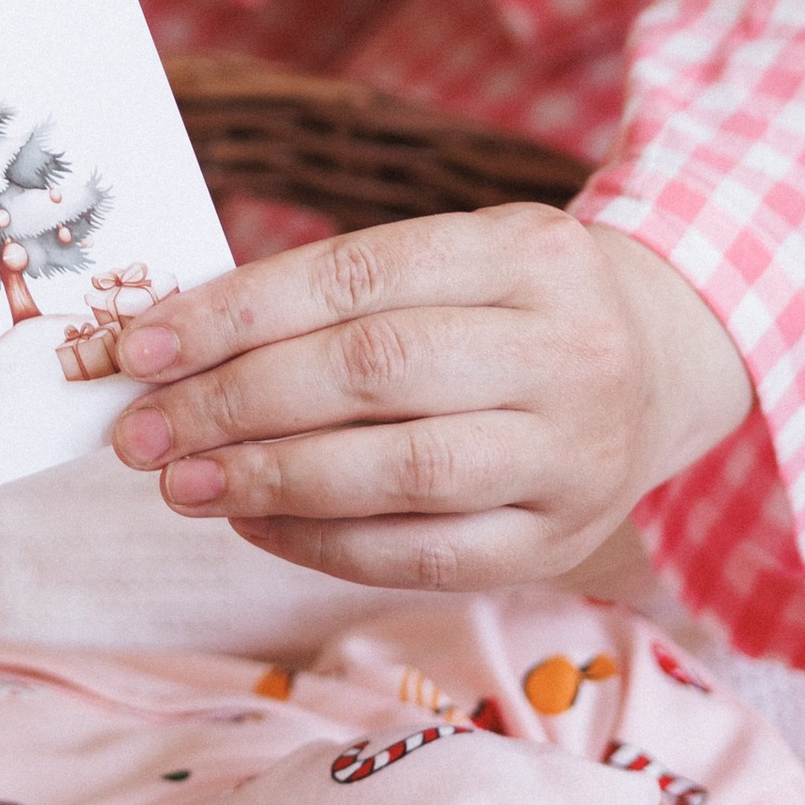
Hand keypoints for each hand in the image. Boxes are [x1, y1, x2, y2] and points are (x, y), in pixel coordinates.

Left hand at [109, 205, 755, 590]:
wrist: (664, 360)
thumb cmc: (513, 303)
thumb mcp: (455, 257)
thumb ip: (337, 294)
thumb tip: (176, 350)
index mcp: (528, 250)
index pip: (359, 277)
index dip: (238, 314)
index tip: (141, 348)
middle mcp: (566, 349)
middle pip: (377, 372)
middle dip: (236, 403)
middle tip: (139, 431)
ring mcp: (576, 454)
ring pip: (404, 472)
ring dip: (272, 479)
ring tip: (181, 482)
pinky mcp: (562, 541)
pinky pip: (427, 555)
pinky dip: (324, 543)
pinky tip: (253, 521)